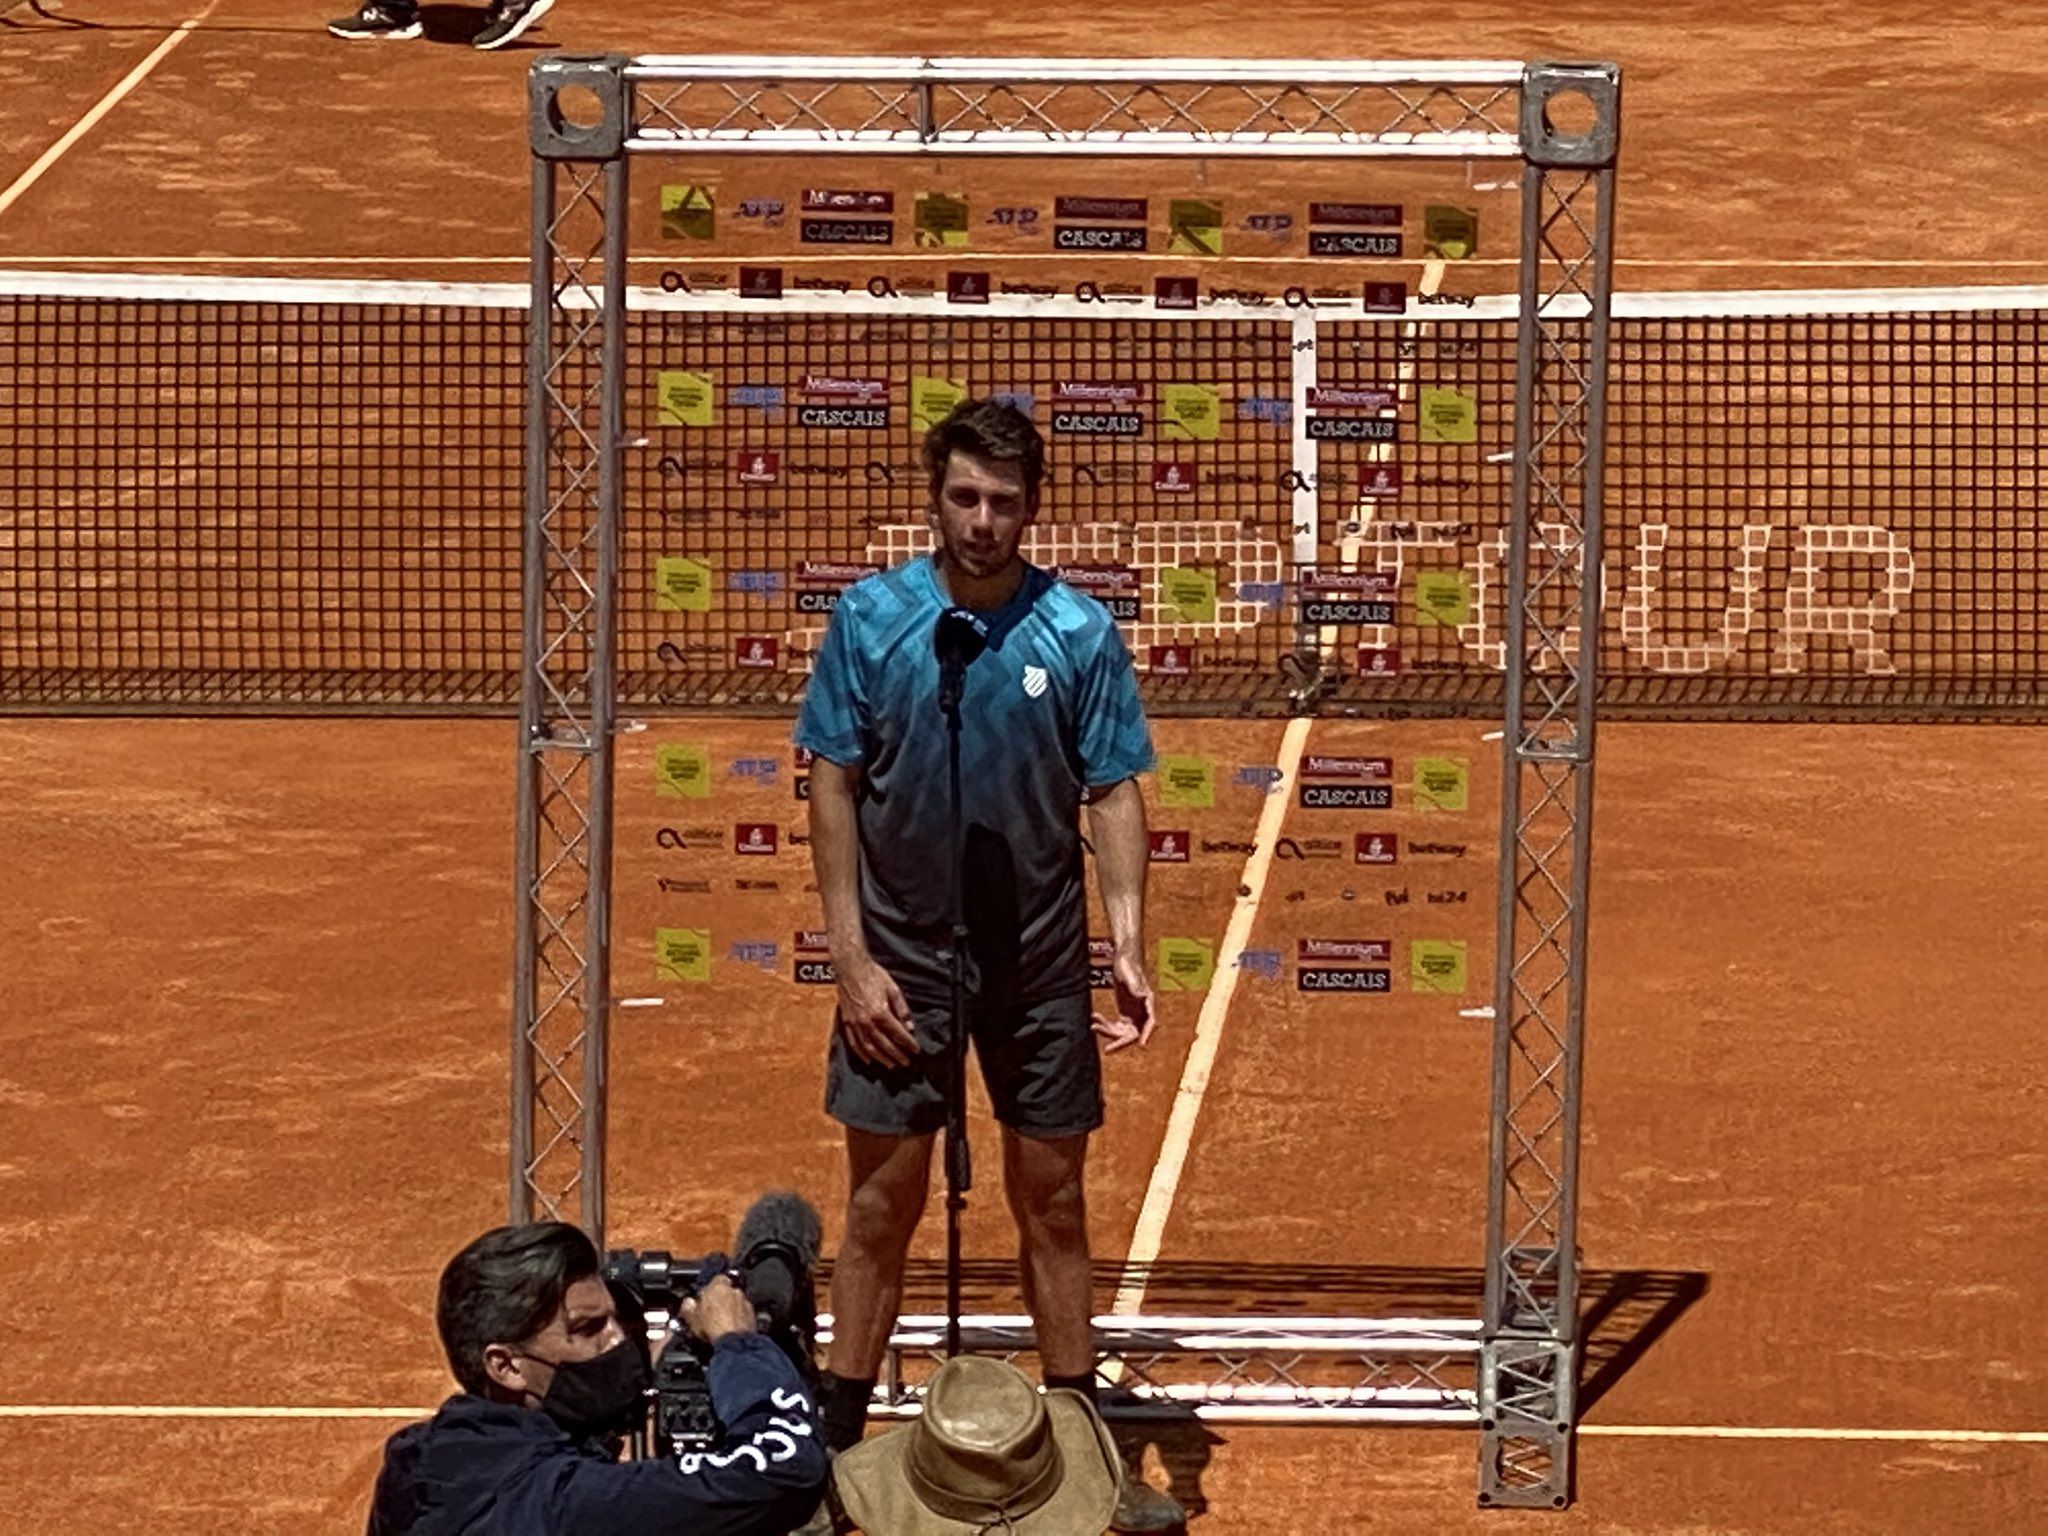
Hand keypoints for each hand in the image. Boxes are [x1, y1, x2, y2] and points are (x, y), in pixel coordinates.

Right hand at [678, 1275, 756, 1346]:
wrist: (734, 1342)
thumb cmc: (714, 1327)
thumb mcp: (691, 1317)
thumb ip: (688, 1305)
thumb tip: (687, 1303)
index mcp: (718, 1285)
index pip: (714, 1280)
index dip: (708, 1291)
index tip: (703, 1300)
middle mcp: (734, 1290)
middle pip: (725, 1291)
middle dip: (719, 1300)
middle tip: (711, 1313)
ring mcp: (745, 1302)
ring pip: (735, 1302)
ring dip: (730, 1309)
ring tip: (721, 1323)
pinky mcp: (752, 1315)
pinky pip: (743, 1313)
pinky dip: (738, 1319)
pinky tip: (730, 1329)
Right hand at [835, 952, 917, 1068]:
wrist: (851, 967)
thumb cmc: (874, 976)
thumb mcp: (893, 989)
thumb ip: (902, 1009)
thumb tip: (910, 1027)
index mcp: (881, 1012)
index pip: (898, 1033)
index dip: (909, 1043)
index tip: (917, 1051)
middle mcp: (867, 1021)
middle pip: (884, 1044)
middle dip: (897, 1055)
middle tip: (906, 1063)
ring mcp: (855, 1023)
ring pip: (869, 1047)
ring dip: (881, 1058)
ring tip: (891, 1065)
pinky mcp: (847, 1022)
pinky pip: (854, 1042)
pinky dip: (861, 1053)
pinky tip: (869, 1060)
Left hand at [1091, 946, 1153, 1052]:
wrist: (1123, 961)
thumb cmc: (1128, 966)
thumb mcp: (1131, 976)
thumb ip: (1136, 987)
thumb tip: (1141, 996)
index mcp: (1148, 1003)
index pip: (1150, 1023)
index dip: (1147, 1035)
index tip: (1142, 1045)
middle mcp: (1142, 1012)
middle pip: (1134, 1034)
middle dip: (1120, 1042)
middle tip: (1108, 1049)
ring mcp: (1133, 1015)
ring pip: (1122, 1032)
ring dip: (1108, 1032)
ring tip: (1094, 1026)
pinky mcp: (1124, 1015)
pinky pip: (1114, 1026)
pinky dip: (1104, 1024)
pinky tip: (1095, 1017)